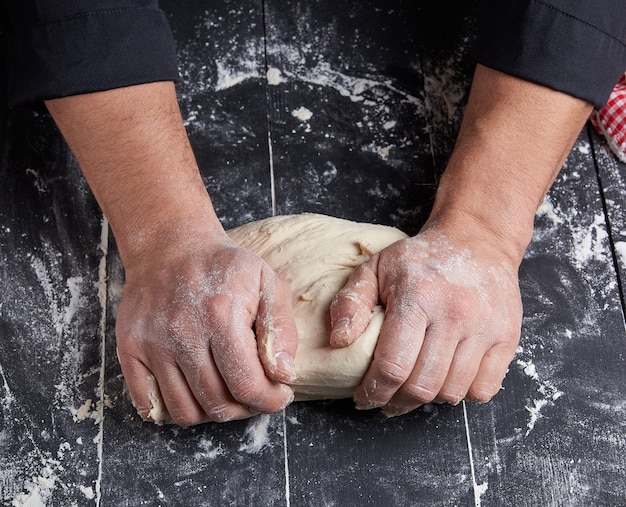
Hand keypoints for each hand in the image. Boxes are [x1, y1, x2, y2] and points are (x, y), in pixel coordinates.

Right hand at [115, 235, 297, 425]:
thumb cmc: (224, 266)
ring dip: (212, 412)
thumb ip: (280, 329)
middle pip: (217, 404)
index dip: (269, 400)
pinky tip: (194, 392)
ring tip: (226, 392)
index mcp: (221, 315)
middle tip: (254, 393)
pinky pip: (150, 405)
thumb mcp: (267, 282)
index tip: (279, 395)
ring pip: (185, 412)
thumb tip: (284, 375)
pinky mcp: (130, 349)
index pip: (247, 385)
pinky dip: (175, 410)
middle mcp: (183, 333)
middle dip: (245, 408)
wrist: (170, 245)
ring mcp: (152, 344)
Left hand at [329, 221, 522, 415]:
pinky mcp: (507, 338)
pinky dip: (462, 394)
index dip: (374, 392)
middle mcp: (455, 314)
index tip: (364, 398)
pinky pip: (483, 389)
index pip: (393, 365)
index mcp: (417, 297)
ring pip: (452, 392)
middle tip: (386, 401)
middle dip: (397, 403)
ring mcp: (485, 328)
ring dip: (428, 400)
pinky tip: (446, 380)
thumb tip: (338, 342)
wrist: (477, 241)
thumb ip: (351, 302)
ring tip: (414, 388)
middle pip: (422, 386)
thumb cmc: (420, 259)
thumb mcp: (376, 268)